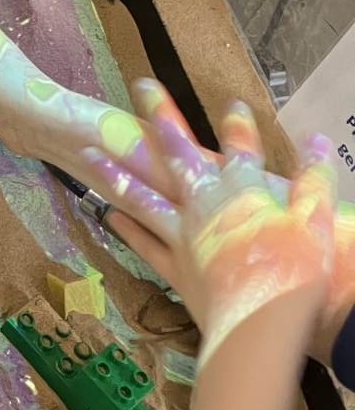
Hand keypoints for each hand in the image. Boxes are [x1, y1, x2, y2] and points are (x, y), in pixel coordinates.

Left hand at [83, 82, 335, 363]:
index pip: (241, 147)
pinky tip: (106, 214)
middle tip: (141, 85)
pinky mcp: (173, 267)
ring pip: (143, 194)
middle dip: (161, 115)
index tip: (232, 103)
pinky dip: (124, 228)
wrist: (262, 323)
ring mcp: (183, 234)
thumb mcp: (317, 221)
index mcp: (242, 191)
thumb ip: (316, 179)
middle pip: (179, 151)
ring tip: (90, 150)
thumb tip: (318, 139)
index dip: (238, 124)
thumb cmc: (294, 274)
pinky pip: (142, 243)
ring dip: (116, 170)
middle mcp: (205, 204)